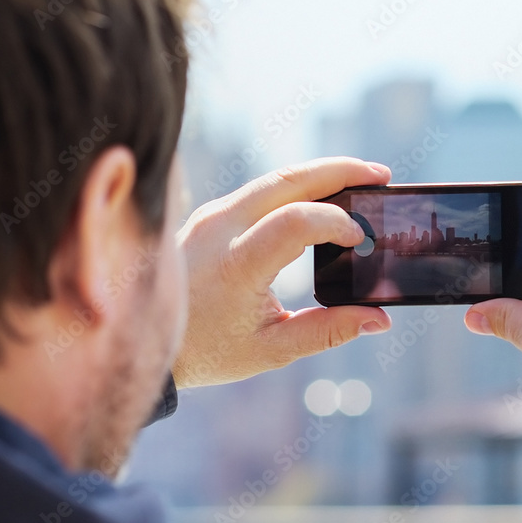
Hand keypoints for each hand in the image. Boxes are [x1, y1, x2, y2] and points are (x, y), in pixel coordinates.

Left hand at [172, 157, 392, 387]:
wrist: (141, 336)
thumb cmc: (206, 350)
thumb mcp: (270, 351)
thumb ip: (326, 332)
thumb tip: (378, 320)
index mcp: (236, 265)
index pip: (296, 222)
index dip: (337, 222)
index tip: (363, 238)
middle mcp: (220, 228)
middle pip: (288, 179)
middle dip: (339, 171)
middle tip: (380, 175)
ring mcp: (212, 215)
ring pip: (274, 178)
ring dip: (320, 174)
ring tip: (360, 179)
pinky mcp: (211, 213)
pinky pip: (260, 189)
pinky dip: (296, 186)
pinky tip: (323, 195)